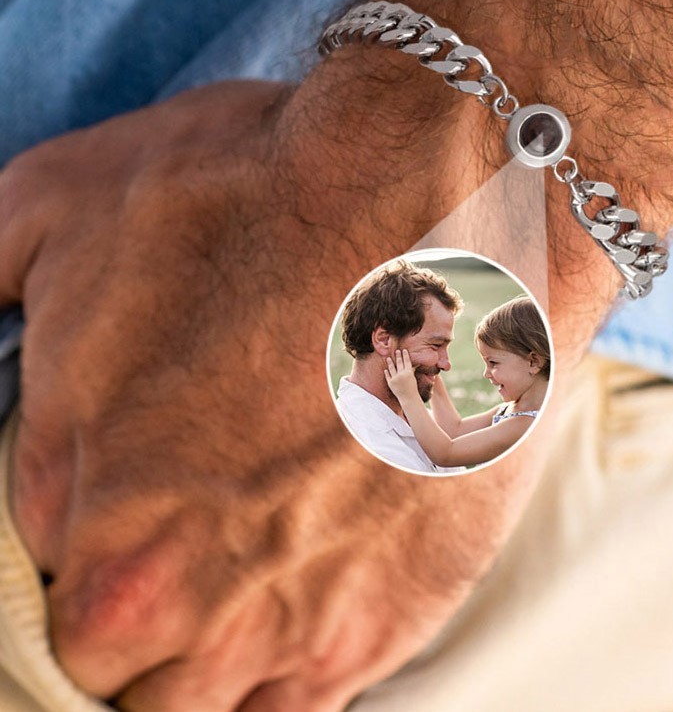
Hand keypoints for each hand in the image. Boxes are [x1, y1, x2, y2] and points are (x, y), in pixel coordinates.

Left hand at [0, 77, 547, 711]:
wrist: (445, 211)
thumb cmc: (264, 197)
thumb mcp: (66, 201)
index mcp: (83, 513)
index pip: (38, 590)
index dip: (80, 537)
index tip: (125, 496)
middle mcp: (177, 600)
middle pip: (115, 662)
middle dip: (133, 601)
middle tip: (189, 521)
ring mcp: (290, 625)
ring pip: (200, 697)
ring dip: (207, 642)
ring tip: (244, 555)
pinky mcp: (383, 625)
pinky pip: (293, 704)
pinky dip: (277, 672)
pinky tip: (290, 599)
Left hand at [383, 350, 418, 401]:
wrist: (408, 398)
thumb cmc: (412, 388)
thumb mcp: (413, 378)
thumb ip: (410, 370)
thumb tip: (412, 364)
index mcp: (409, 372)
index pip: (407, 361)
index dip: (405, 355)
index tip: (404, 350)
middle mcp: (401, 374)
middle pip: (399, 363)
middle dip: (398, 356)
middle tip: (397, 351)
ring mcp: (395, 378)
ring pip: (392, 368)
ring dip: (390, 362)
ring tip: (388, 358)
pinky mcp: (390, 383)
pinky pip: (388, 376)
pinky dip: (386, 372)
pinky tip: (385, 369)